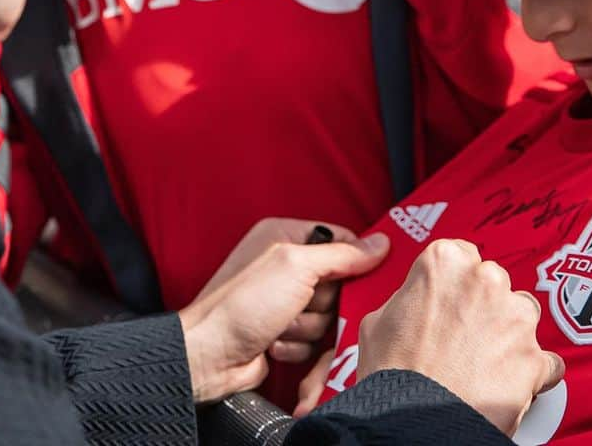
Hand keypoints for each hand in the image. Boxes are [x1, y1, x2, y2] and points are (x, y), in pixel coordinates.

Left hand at [179, 233, 389, 403]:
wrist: (211, 355)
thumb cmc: (244, 303)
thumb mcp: (297, 267)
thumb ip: (342, 254)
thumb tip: (380, 243)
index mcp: (284, 236)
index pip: (340, 239)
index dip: (354, 260)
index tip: (361, 277)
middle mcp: (285, 264)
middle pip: (338, 282)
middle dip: (324, 302)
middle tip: (302, 303)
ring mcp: (284, 299)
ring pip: (327, 315)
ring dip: (308, 327)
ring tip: (281, 325)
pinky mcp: (284, 331)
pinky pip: (313, 340)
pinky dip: (298, 346)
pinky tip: (275, 343)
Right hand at [356, 239, 564, 435]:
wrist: (413, 421)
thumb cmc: (394, 372)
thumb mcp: (380, 318)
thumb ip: (409, 297)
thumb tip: (418, 303)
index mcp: (444, 261)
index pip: (463, 253)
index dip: (456, 282)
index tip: (453, 298)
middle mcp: (485, 280)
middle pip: (495, 282)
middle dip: (484, 305)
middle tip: (463, 333)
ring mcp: (514, 319)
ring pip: (524, 315)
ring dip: (510, 333)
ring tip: (484, 360)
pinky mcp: (535, 359)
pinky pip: (548, 361)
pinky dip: (535, 372)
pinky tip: (511, 381)